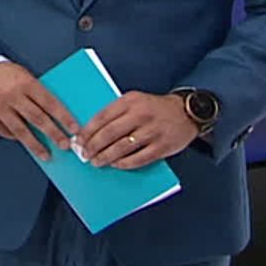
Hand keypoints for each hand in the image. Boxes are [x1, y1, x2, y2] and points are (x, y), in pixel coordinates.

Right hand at [0, 62, 77, 161]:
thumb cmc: (6, 74)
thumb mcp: (24, 76)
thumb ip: (37, 94)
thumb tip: (55, 116)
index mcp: (25, 83)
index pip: (49, 103)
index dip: (63, 117)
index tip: (74, 129)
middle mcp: (12, 95)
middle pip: (37, 118)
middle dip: (53, 133)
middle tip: (65, 145)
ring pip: (21, 130)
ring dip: (36, 145)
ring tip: (46, 155)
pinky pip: (5, 132)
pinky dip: (16, 138)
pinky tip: (25, 142)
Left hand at [81, 92, 199, 168]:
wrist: (187, 112)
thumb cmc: (155, 108)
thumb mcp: (135, 101)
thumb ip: (116, 112)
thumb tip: (91, 131)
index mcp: (130, 101)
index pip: (102, 117)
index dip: (88, 131)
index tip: (79, 141)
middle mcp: (141, 114)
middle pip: (110, 133)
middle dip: (93, 146)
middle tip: (85, 154)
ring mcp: (153, 131)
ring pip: (122, 147)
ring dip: (106, 157)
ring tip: (96, 162)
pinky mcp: (162, 146)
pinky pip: (139, 158)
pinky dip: (125, 163)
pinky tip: (116, 164)